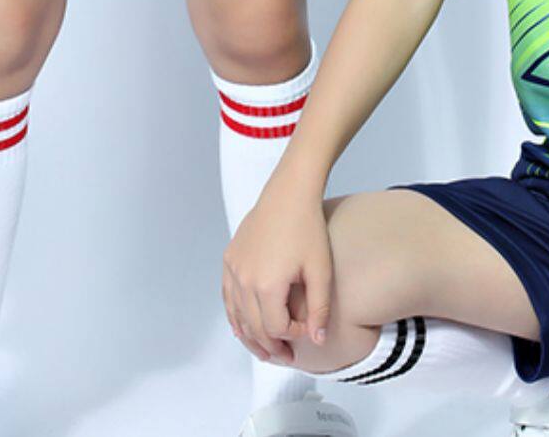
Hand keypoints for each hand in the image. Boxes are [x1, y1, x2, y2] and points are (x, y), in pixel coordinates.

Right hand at [222, 176, 334, 362]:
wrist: (289, 193)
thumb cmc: (308, 227)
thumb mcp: (320, 270)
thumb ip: (319, 309)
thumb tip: (317, 341)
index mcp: (266, 285)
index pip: (276, 328)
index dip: (293, 335)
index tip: (307, 328)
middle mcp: (244, 280)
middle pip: (254, 327)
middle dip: (272, 346)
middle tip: (287, 356)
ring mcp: (233, 269)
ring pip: (237, 316)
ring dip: (251, 337)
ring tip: (267, 350)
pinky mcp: (230, 259)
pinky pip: (228, 297)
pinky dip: (235, 316)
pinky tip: (242, 327)